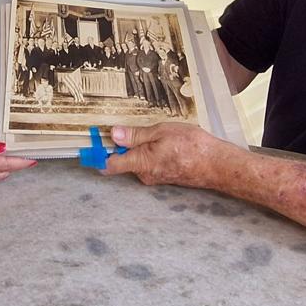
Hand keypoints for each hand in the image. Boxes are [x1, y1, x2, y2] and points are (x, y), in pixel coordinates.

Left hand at [102, 123, 225, 187]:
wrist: (217, 165)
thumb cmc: (193, 146)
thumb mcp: (162, 132)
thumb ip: (136, 135)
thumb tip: (114, 134)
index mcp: (140, 163)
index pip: (109, 164)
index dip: (96, 155)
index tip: (89, 145)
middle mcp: (144, 175)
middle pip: (122, 160)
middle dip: (122, 145)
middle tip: (128, 127)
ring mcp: (154, 178)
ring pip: (137, 161)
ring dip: (140, 147)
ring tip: (157, 134)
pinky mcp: (163, 178)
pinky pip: (149, 164)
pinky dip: (151, 153)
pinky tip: (165, 144)